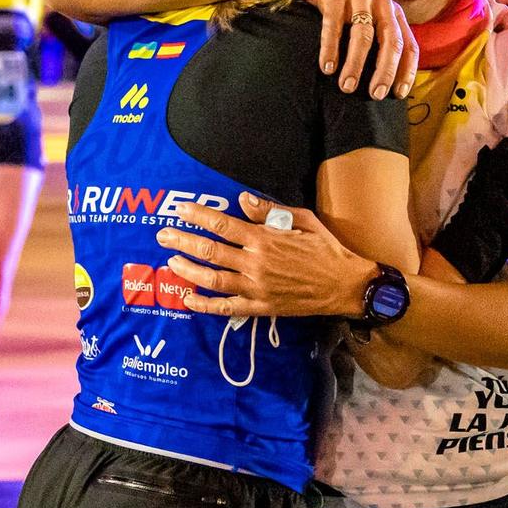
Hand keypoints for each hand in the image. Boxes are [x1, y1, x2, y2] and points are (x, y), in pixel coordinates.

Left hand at [158, 193, 376, 318]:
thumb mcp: (302, 220)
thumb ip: (269, 211)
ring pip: (212, 279)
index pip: (222, 224)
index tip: (179, 209)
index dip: (198, 216)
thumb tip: (243, 199)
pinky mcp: (260, 307)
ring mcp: (256, 288)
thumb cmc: (326, 248)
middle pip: (210, 250)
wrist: (345, 285)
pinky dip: (204, 305)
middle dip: (182, 241)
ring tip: (172, 261)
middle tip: (162, 235)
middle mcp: (255, 263)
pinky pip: (226, 308)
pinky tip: (188, 298)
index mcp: (265, 239)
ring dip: (188, 270)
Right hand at [287, 0, 417, 99]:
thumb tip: (385, 83)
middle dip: (385, 70)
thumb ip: (378, 42)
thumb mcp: (366, 20)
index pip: (409, 45)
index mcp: (393, 12)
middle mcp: (380, 1)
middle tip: (375, 95)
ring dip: (355, 64)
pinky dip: (331, 47)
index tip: (398, 94)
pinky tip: (327, 67)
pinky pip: (333, 23)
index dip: (406, 71)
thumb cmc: (342, 6)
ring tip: (347, 87)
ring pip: (362, 34)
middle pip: (390, 41)